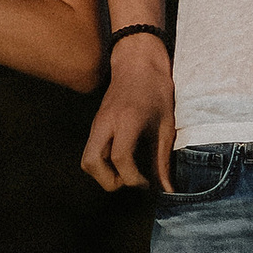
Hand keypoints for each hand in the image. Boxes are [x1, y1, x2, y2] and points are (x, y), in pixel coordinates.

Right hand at [81, 36, 173, 192]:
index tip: (148, 182)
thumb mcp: (166, 124)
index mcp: (127, 120)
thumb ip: (163, 159)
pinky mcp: (95, 125)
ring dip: (102, 174)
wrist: (137, 63)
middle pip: (91, 163)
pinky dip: (102, 164)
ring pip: (86, 160)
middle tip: (130, 179)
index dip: (133, 178)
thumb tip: (167, 189)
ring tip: (125, 172)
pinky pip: (90, 152)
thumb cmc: (155, 90)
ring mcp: (97, 124)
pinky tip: (122, 161)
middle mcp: (106, 123)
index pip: (120, 158)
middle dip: (109, 181)